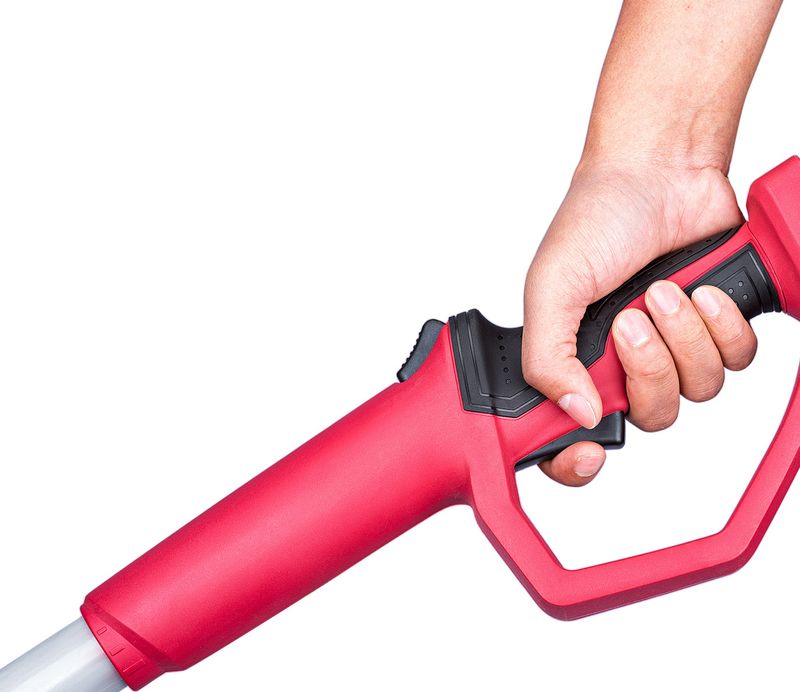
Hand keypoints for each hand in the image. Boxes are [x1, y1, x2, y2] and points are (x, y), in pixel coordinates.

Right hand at [522, 159, 757, 485]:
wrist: (659, 172)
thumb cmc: (595, 220)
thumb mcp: (550, 288)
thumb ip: (547, 357)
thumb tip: (577, 414)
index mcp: (575, 361)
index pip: (569, 436)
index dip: (577, 460)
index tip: (589, 450)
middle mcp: (625, 363)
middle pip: (650, 419)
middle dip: (648, 370)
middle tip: (632, 321)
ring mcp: (673, 347)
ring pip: (697, 391)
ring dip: (685, 338)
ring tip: (665, 292)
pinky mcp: (717, 329)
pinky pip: (737, 361)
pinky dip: (723, 326)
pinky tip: (701, 290)